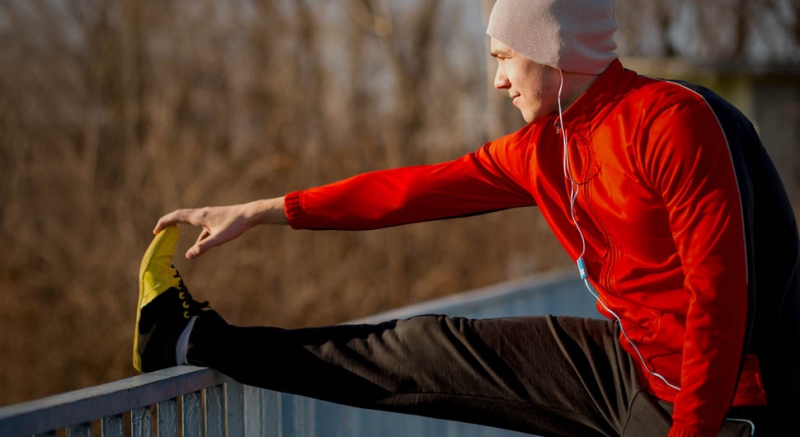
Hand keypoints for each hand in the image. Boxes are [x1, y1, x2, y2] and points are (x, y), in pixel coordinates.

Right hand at [154, 198, 286, 258]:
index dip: (164, 222)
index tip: (156, 230)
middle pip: (180, 215)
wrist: (250, 214)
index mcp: (199, 216)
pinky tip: (200, 244)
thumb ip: (203, 247)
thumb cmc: (235, 225)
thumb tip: (188, 256)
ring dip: (180, 225)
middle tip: (158, 230)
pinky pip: (201, 225)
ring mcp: (209, 215)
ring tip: (173, 233)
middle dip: (168, 222)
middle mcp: (202, 213)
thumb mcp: (219, 239)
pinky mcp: (215, 218)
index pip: (176, 217)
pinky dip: (195, 233)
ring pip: (190, 219)